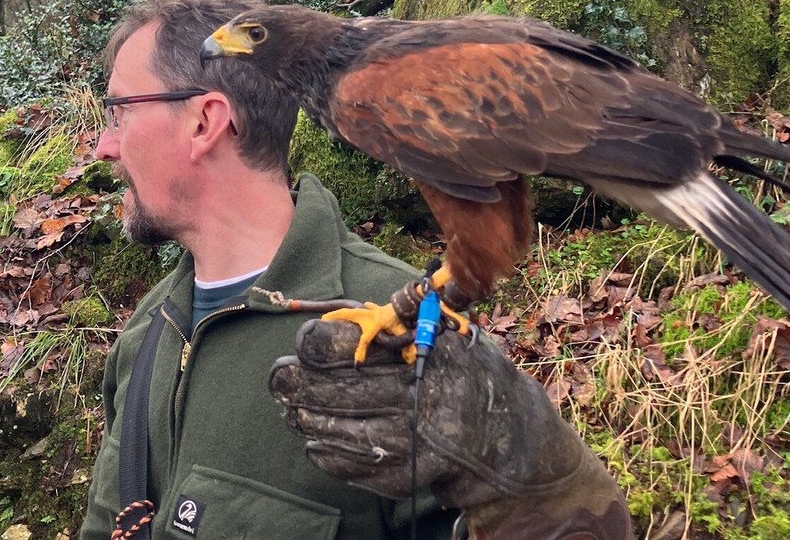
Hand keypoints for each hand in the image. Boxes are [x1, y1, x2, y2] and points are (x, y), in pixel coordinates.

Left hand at [269, 319, 631, 539]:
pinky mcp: (412, 474)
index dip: (316, 344)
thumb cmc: (467, 371)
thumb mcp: (445, 330)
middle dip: (297, 385)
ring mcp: (416, 441)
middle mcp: (421, 397)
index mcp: (425, 350)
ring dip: (306, 419)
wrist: (509, 436)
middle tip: (281, 379)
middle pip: (334, 392)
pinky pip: (354, 465)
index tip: (305, 344)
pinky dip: (328, 453)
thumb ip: (401, 316)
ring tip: (292, 409)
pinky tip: (316, 440)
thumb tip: (342, 317)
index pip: (346, 345)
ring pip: (338, 431)